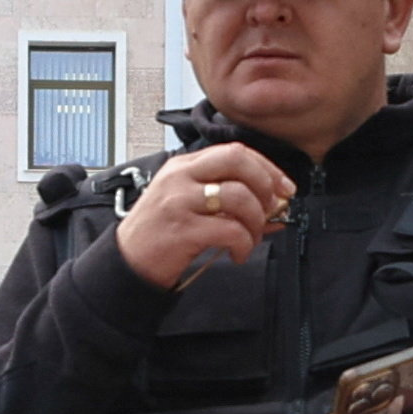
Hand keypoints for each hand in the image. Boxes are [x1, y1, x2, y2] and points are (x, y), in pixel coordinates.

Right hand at [111, 140, 289, 290]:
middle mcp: (181, 177)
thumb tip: (276, 211)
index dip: (266, 168)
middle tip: (273, 207)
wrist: (128, 262)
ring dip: (256, 220)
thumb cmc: (162, 233)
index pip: (234, 151)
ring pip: (238, 196)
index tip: (284, 188)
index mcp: (184, 166)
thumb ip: (230, 205)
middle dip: (266, 183)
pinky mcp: (182, 229)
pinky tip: (238, 253)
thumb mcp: (191, 207)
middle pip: (237, 160)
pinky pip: (230, 230)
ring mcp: (179, 201)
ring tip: (251, 238)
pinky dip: (244, 244)